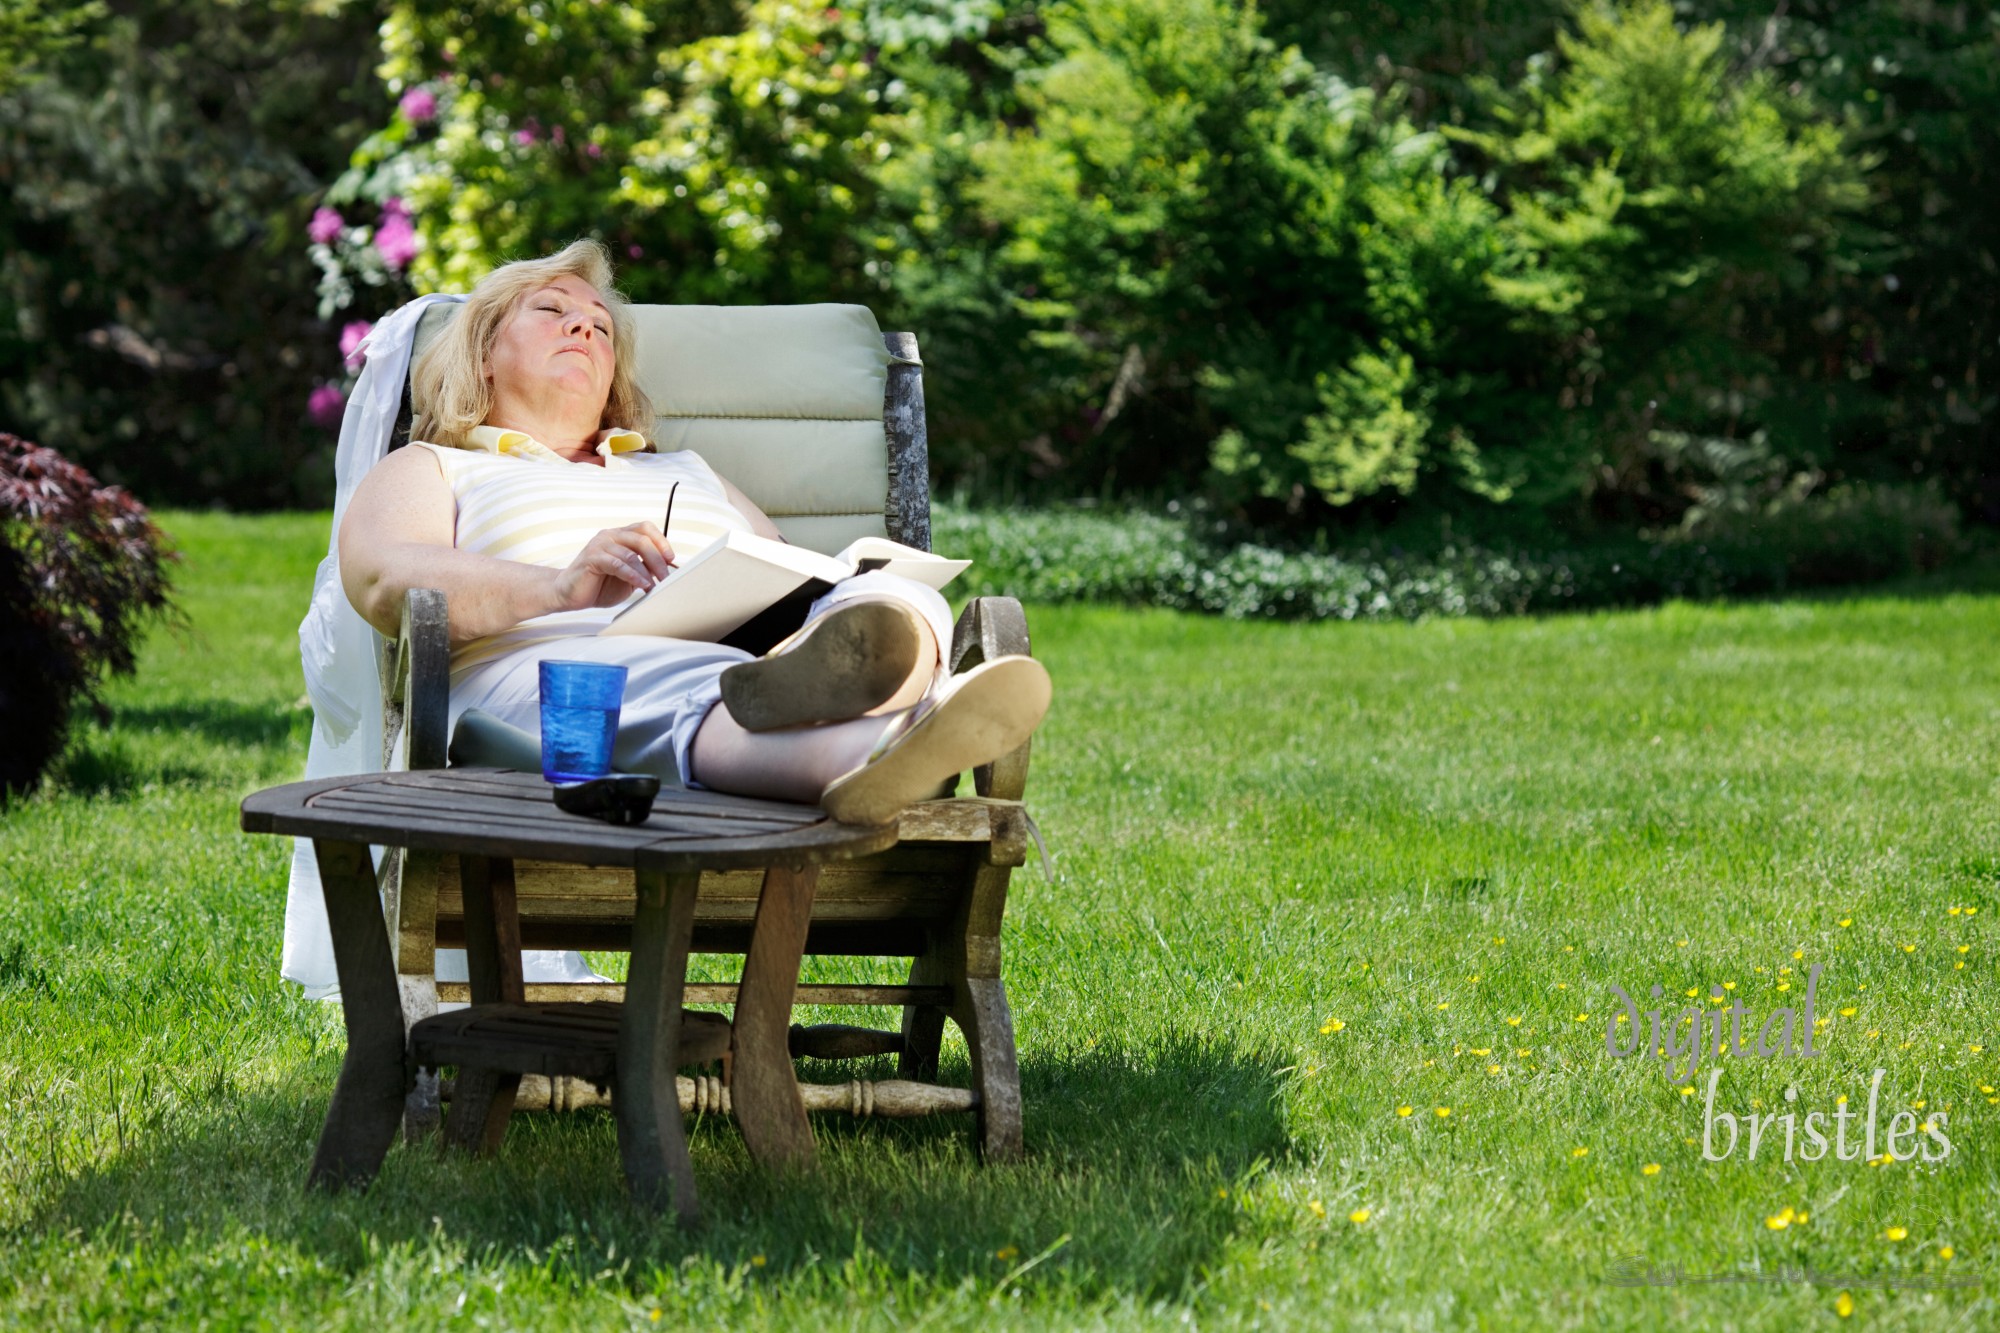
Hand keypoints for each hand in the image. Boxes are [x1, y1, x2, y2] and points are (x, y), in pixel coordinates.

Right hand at [549, 522, 675, 610]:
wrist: (569, 593)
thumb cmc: (599, 585)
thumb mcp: (628, 576)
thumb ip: (643, 568)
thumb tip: (665, 569)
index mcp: (620, 536)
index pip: (645, 528)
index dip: (661, 541)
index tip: (671, 558)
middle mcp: (610, 536)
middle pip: (642, 540)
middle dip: (658, 560)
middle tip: (666, 577)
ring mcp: (600, 545)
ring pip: (631, 554)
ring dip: (646, 572)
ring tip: (654, 586)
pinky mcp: (592, 558)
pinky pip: (617, 564)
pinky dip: (632, 575)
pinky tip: (641, 585)